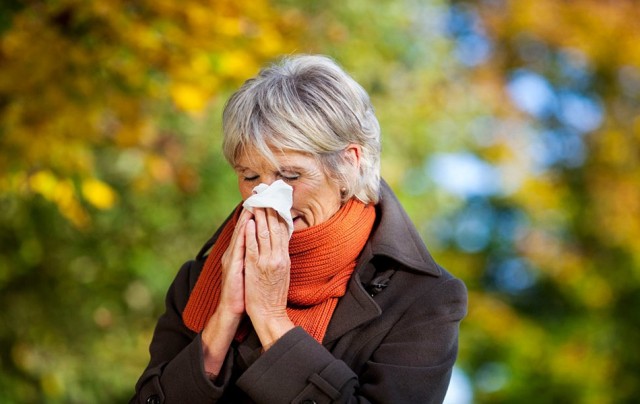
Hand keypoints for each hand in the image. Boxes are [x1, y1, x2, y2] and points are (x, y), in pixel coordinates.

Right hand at [200, 208, 252, 376]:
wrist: (231, 311)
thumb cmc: (243, 292)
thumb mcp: (250, 271)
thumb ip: (254, 256)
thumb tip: (264, 245)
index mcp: (238, 254)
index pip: (247, 231)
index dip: (254, 216)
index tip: (262, 201)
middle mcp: (233, 254)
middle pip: (242, 229)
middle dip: (250, 212)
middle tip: (258, 196)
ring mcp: (232, 260)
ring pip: (240, 235)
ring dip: (246, 219)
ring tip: (253, 204)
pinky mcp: (232, 268)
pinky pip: (239, 248)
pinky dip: (243, 235)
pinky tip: (247, 226)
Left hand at [244, 208, 294, 348]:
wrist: (269, 313)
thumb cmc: (274, 295)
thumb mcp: (283, 272)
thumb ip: (281, 256)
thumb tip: (280, 241)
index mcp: (285, 257)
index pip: (284, 231)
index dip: (279, 215)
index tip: (276, 202)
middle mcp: (279, 257)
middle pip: (275, 229)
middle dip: (270, 211)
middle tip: (266, 196)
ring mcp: (267, 261)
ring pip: (264, 234)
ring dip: (260, 218)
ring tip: (257, 203)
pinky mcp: (256, 267)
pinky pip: (253, 246)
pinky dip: (251, 233)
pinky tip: (249, 223)